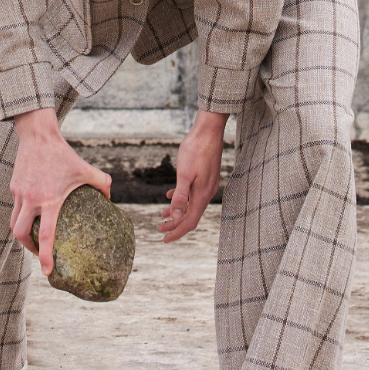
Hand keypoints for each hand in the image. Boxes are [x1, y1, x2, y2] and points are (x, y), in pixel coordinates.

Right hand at [9, 108, 110, 274]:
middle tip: (39, 253)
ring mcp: (19, 194)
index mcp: (50, 200)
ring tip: (33, 238)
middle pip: (20, 235)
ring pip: (13, 224)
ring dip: (22, 235)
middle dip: (29, 249)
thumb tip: (111, 200)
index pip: (45, 234)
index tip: (48, 271)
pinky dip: (22, 215)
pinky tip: (32, 213)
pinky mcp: (13, 187)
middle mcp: (31, 200)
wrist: (38, 135)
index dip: (45, 256)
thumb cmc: (64, 154)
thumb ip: (103, 184)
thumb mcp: (87, 169)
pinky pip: (15, 207)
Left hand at [160, 111, 226, 242]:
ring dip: (177, 212)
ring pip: (191, 205)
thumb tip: (176, 216)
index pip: (189, 221)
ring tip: (162, 214)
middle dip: (175, 224)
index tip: (164, 238)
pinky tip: (171, 195)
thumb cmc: (195, 150)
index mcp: (202, 194)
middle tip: (160, 229)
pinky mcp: (205, 176)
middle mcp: (207, 192)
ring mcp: (207, 185)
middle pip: (191, 215)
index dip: (177, 231)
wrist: (208, 131)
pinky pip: (192, 194)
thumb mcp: (184, 174)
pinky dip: (181, 198)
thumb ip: (181, 196)